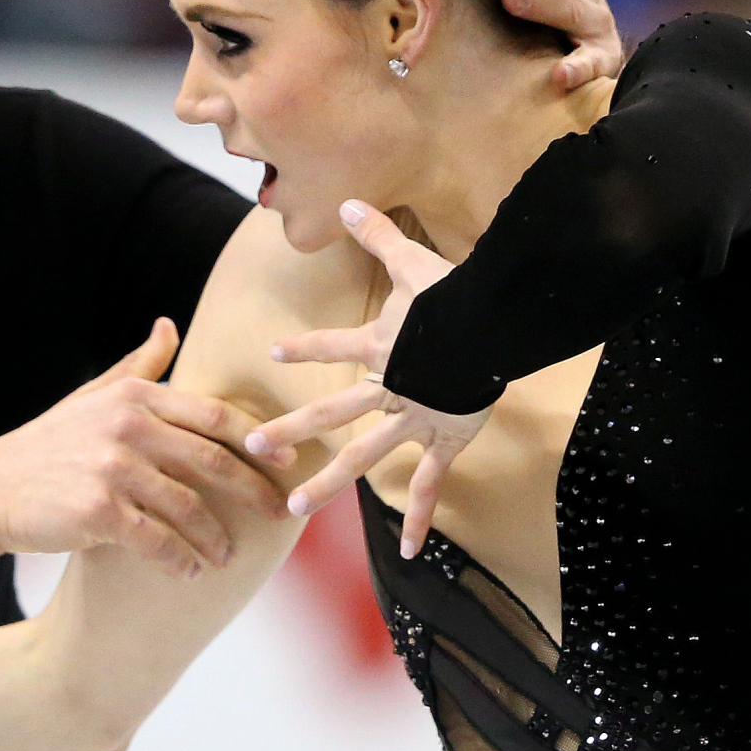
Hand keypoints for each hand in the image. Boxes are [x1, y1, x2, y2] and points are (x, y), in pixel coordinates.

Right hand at [0, 317, 286, 577]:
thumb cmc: (49, 443)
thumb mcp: (93, 395)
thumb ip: (139, 365)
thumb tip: (169, 326)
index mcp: (133, 395)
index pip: (213, 413)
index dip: (257, 439)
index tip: (287, 459)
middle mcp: (127, 426)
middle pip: (212, 460)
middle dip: (252, 490)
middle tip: (278, 513)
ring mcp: (113, 469)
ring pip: (188, 507)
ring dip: (214, 536)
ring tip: (225, 555)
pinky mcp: (98, 512)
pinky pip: (156, 541)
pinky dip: (179, 560)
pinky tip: (189, 572)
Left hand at [243, 203, 490, 556]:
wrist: (497, 327)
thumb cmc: (460, 295)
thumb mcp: (416, 262)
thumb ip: (378, 234)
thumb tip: (346, 198)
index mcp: (380, 347)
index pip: (332, 346)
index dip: (304, 349)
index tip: (273, 355)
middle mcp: (388, 387)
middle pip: (330, 413)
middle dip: (289, 431)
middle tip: (252, 445)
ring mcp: (414, 418)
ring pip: (362, 457)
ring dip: (327, 484)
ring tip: (293, 510)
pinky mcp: (445, 440)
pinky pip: (429, 485)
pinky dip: (420, 518)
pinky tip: (411, 552)